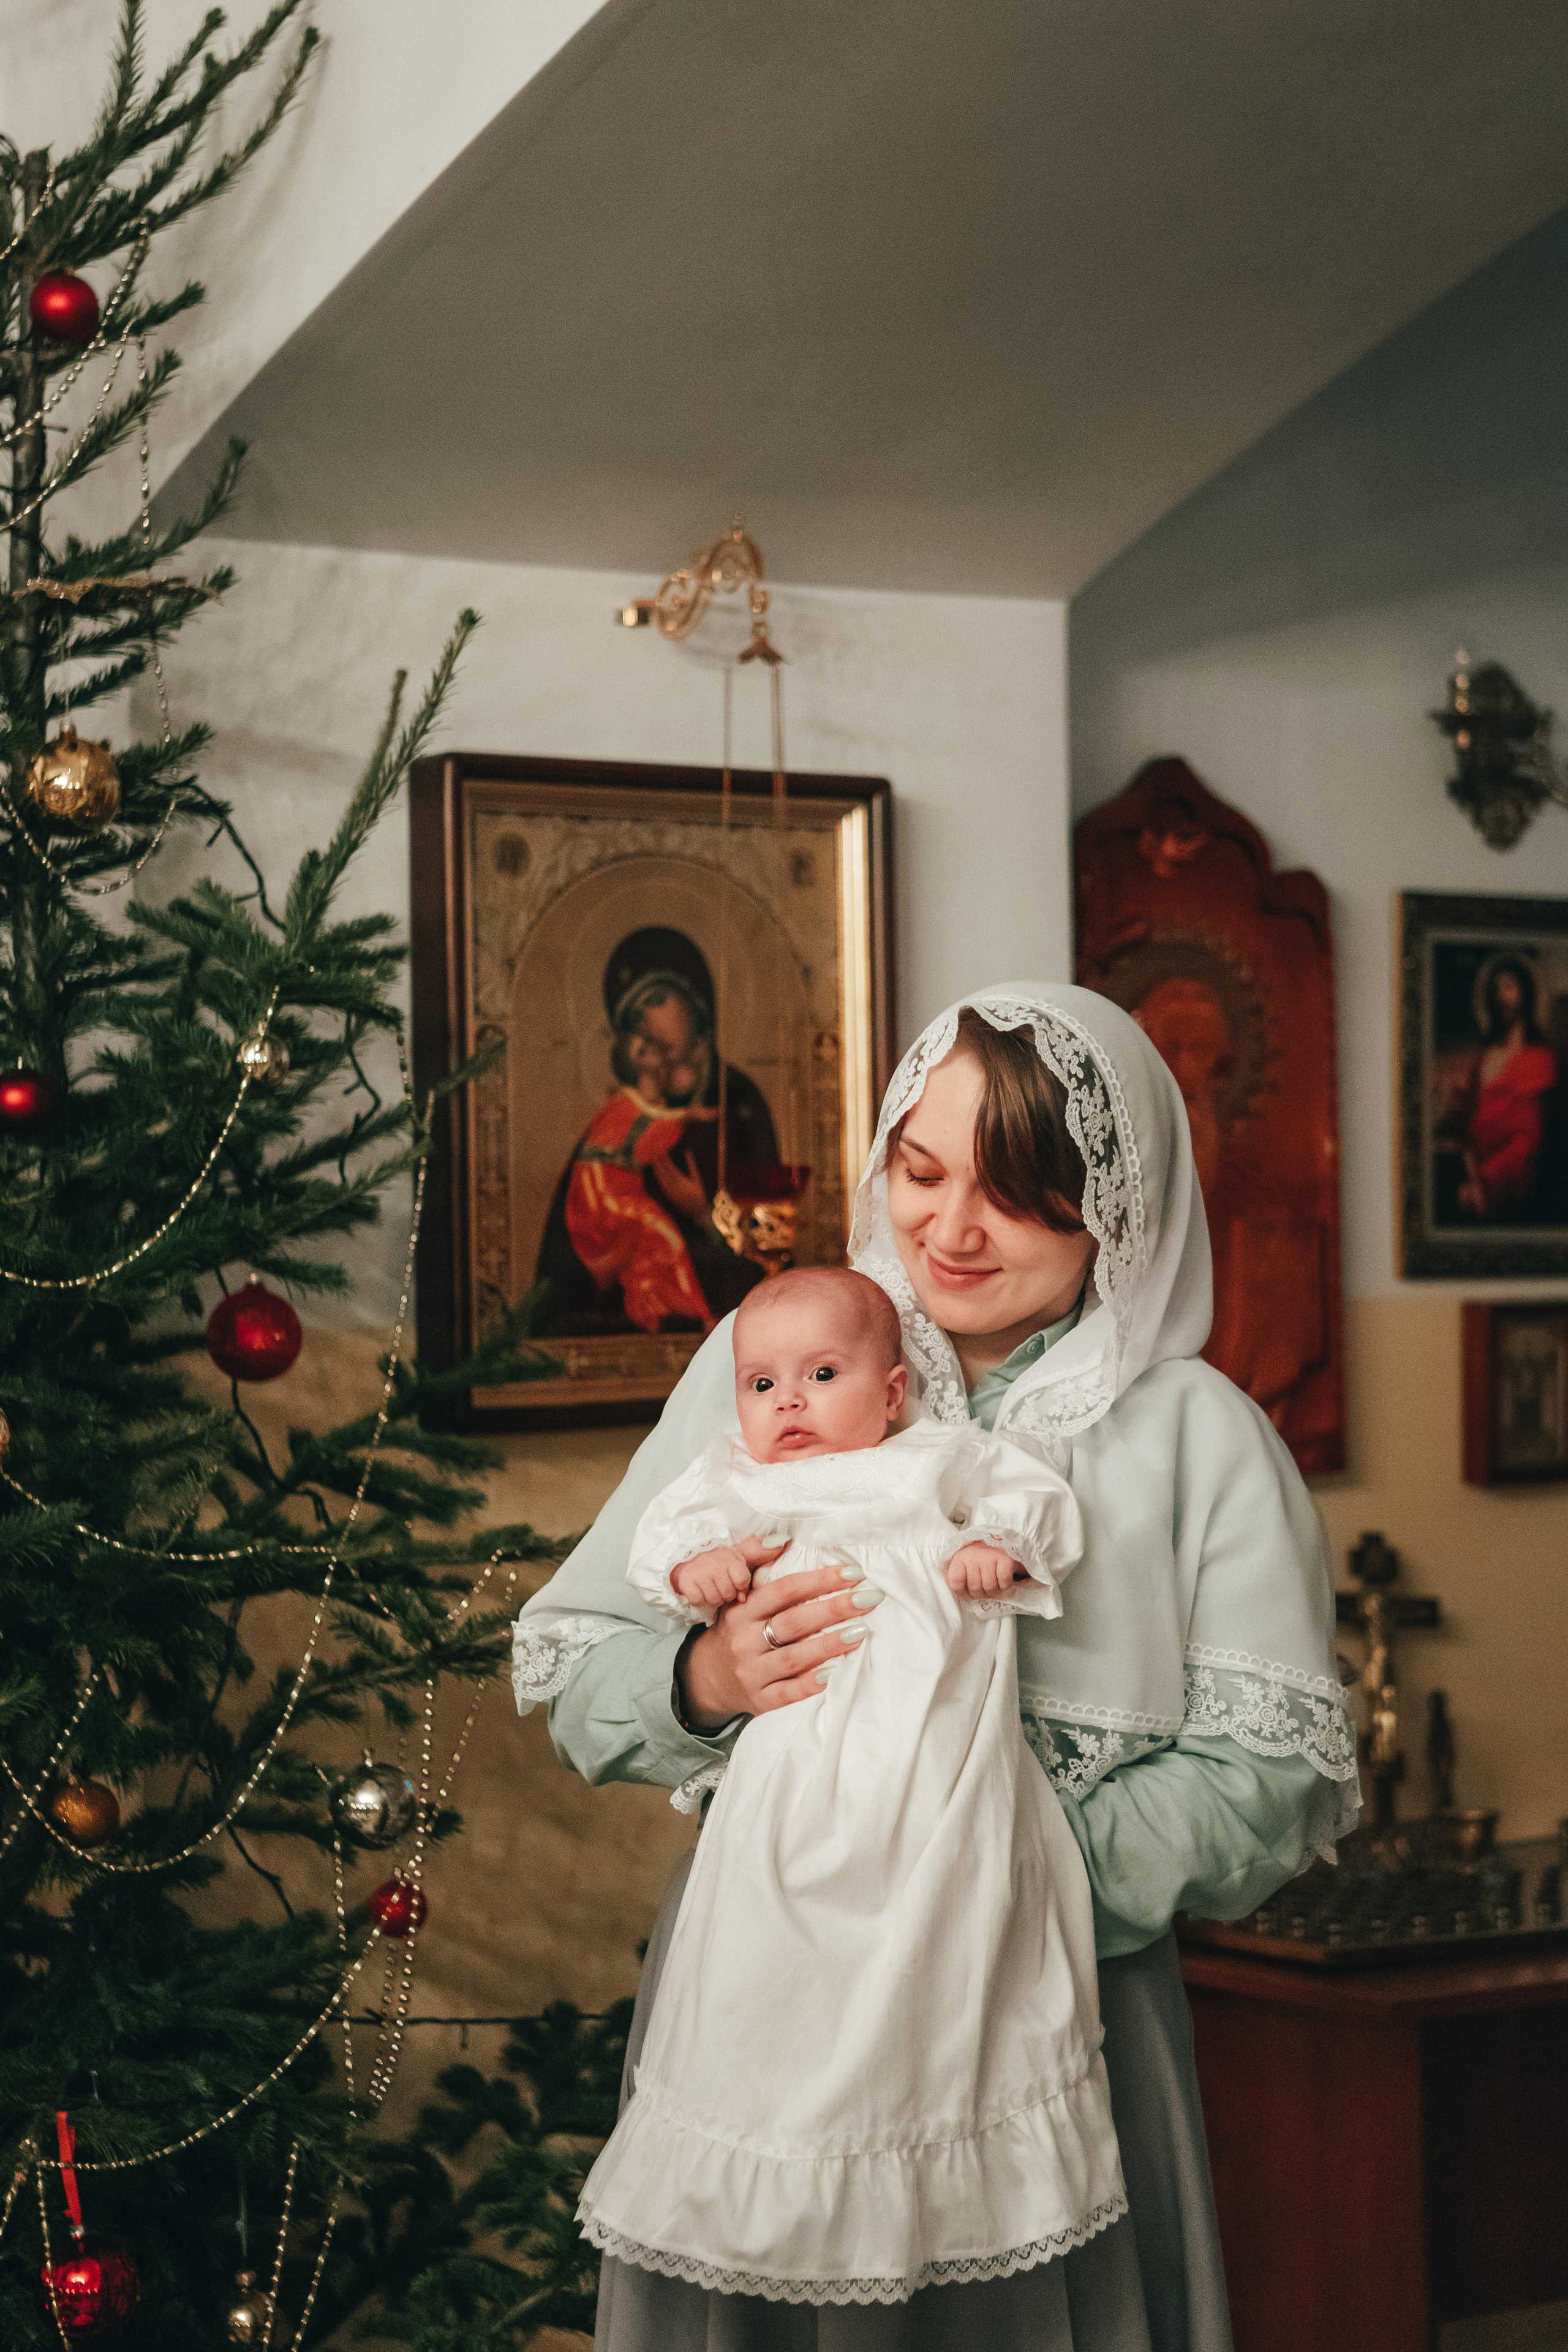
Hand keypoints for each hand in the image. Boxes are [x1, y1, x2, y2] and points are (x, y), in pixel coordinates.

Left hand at [651, 1147, 709, 1223]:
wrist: (698, 1211)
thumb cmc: (699, 1193)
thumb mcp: (697, 1178)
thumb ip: (691, 1164)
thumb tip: (687, 1151)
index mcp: (682, 1181)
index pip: (671, 1167)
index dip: (665, 1159)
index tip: (661, 1151)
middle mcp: (675, 1186)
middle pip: (664, 1172)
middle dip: (658, 1162)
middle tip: (653, 1153)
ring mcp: (671, 1191)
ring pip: (661, 1178)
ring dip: (657, 1169)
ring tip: (653, 1160)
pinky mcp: (669, 1196)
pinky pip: (662, 1185)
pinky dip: (658, 1177)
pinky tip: (656, 1172)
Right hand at [669, 1543, 754, 1610]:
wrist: (690, 1556)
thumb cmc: (717, 1563)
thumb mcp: (735, 1563)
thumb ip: (744, 1579)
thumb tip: (742, 1599)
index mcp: (730, 1558)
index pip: (742, 1580)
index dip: (740, 1586)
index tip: (735, 1582)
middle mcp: (714, 1564)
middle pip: (728, 1594)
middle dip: (726, 1595)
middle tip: (721, 1587)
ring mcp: (700, 1573)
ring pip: (714, 1600)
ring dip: (713, 1599)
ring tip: (711, 1589)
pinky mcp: (687, 1581)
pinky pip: (698, 1601)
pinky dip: (700, 1600)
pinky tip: (700, 1590)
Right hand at [676, 1555, 879, 1725]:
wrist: (707, 1677)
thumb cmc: (736, 1630)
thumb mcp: (738, 1596)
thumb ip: (756, 1563)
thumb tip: (783, 1539)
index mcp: (742, 1610)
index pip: (784, 1590)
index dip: (820, 1580)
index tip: (853, 1573)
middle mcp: (744, 1640)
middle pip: (793, 1622)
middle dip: (834, 1608)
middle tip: (868, 1598)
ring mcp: (751, 1672)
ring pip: (793, 1658)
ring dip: (829, 1644)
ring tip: (861, 1631)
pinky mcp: (759, 1700)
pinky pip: (788, 1693)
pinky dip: (811, 1684)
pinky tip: (835, 1673)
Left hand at [946, 1540, 1025, 1598]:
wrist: (999, 1539)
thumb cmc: (979, 1555)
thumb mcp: (963, 1562)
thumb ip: (959, 1577)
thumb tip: (961, 1594)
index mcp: (960, 1557)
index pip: (956, 1582)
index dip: (962, 1592)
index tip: (968, 1592)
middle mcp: (973, 1555)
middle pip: (974, 1587)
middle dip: (981, 1594)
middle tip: (984, 1589)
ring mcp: (989, 1556)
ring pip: (990, 1586)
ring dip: (993, 1591)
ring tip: (994, 1586)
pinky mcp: (1005, 1558)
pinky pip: (1004, 1581)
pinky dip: (1005, 1585)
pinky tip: (1002, 1580)